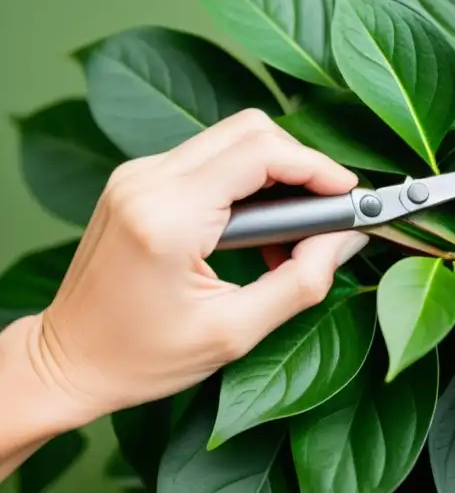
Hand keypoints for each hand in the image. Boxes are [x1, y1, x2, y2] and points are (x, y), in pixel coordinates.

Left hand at [1, 109, 367, 453]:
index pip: (261, 153)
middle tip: (327, 211)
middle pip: (250, 130)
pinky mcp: (138, 180)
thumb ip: (302, 281)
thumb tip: (346, 239)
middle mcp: (147, 181)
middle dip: (301, 163)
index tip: (350, 196)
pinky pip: (209, 158)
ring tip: (291, 235)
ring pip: (232, 138)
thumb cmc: (142, 358)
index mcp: (168, 217)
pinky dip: (246, 182)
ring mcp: (138, 175)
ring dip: (275, 173)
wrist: (68, 362)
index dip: (317, 167)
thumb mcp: (235, 332)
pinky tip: (257, 232)